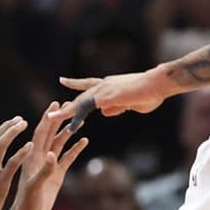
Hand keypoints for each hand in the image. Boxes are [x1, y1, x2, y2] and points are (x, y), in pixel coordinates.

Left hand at [9, 105, 90, 209]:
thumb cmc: (27, 204)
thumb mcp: (34, 187)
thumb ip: (44, 171)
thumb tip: (53, 155)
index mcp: (32, 158)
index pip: (40, 133)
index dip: (47, 118)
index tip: (55, 104)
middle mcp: (40, 158)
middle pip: (50, 134)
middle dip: (58, 119)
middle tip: (68, 105)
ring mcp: (49, 166)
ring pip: (60, 144)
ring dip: (68, 132)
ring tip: (80, 121)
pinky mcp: (56, 175)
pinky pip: (67, 158)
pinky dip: (75, 149)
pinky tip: (84, 141)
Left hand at [58, 68, 176, 117]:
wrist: (157, 83)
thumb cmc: (152, 92)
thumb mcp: (133, 103)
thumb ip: (118, 107)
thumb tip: (104, 112)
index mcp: (111, 85)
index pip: (88, 84)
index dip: (76, 84)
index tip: (63, 81)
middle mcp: (104, 85)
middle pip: (80, 94)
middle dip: (67, 105)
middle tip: (52, 111)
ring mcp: (104, 90)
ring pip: (80, 102)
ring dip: (66, 112)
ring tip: (51, 119)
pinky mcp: (105, 97)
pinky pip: (86, 109)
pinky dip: (77, 119)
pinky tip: (71, 128)